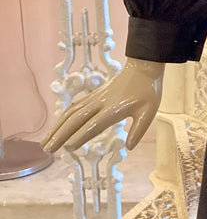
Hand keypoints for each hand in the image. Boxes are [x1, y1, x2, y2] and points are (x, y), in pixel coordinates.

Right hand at [42, 58, 164, 152]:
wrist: (143, 68)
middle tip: (48, 150)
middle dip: (61, 135)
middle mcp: (100, 103)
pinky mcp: (93, 95)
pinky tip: (56, 127)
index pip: (94, 124)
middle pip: (76, 120)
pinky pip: (74, 107)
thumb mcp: (149, 112)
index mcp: (114, 109)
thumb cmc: (148, 91)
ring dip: (57, 127)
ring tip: (46, 142)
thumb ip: (138, 130)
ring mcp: (95, 98)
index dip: (81, 136)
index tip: (68, 148)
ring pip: (71, 113)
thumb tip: (130, 147)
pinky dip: (63, 118)